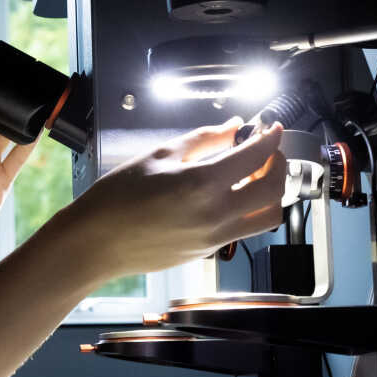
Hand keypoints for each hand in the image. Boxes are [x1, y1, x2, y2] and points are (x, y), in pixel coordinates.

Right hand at [52, 118, 285, 281]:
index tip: (272, 129)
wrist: (98, 241)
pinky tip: (231, 196)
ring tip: (254, 178)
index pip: (256, 156)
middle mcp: (216, 213)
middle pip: (273, 189)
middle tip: (267, 152)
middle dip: (278, 164)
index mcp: (202, 183)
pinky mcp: (209, 250)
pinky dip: (250, 210)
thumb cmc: (118, 198)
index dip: (271, 138)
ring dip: (271, 193)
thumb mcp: (159, 155)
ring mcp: (216, 236)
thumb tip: (233, 126)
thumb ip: (203, 139)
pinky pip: (244, 229)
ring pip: (268, 216)